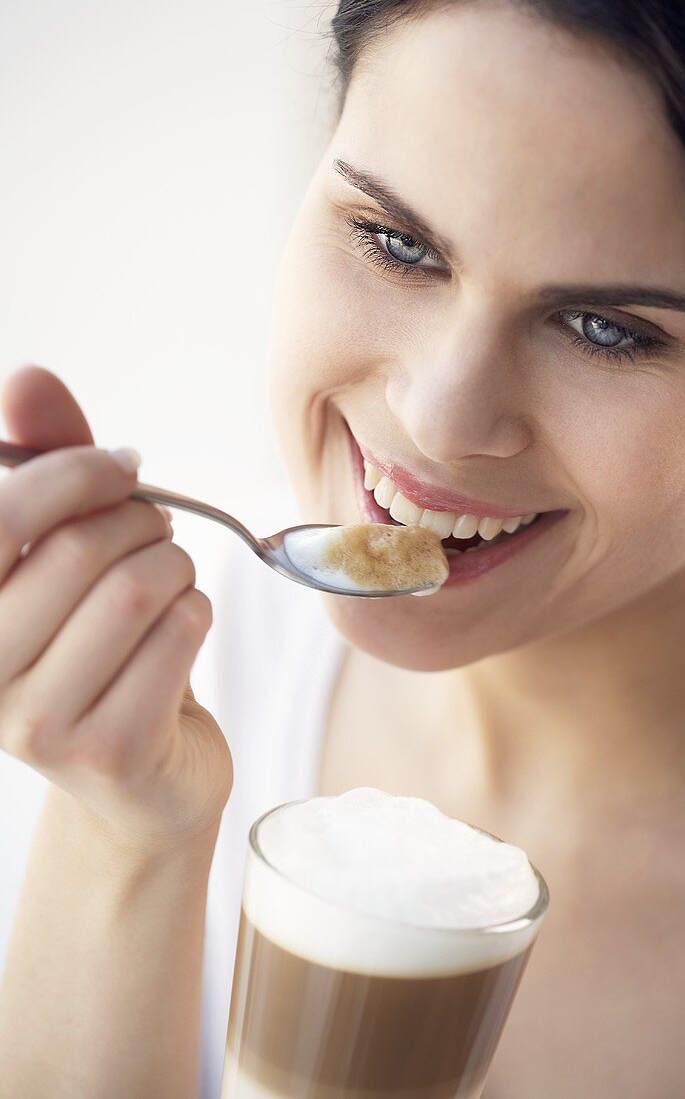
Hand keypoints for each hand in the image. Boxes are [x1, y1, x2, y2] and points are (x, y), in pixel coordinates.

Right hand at [0, 366, 232, 850]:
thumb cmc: (106, 651)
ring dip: (177, 567)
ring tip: (172, 580)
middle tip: (159, 531)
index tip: (121, 468)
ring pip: (139, 587)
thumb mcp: (71, 560)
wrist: (144, 774)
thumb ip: (51, 475)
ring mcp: (39, 725)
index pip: (4, 518)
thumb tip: (29, 377)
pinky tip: (184, 627)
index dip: (73, 473)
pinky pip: (179, 633)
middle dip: (143, 522)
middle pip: (83, 549)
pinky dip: (198, 611)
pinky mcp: (109, 751)